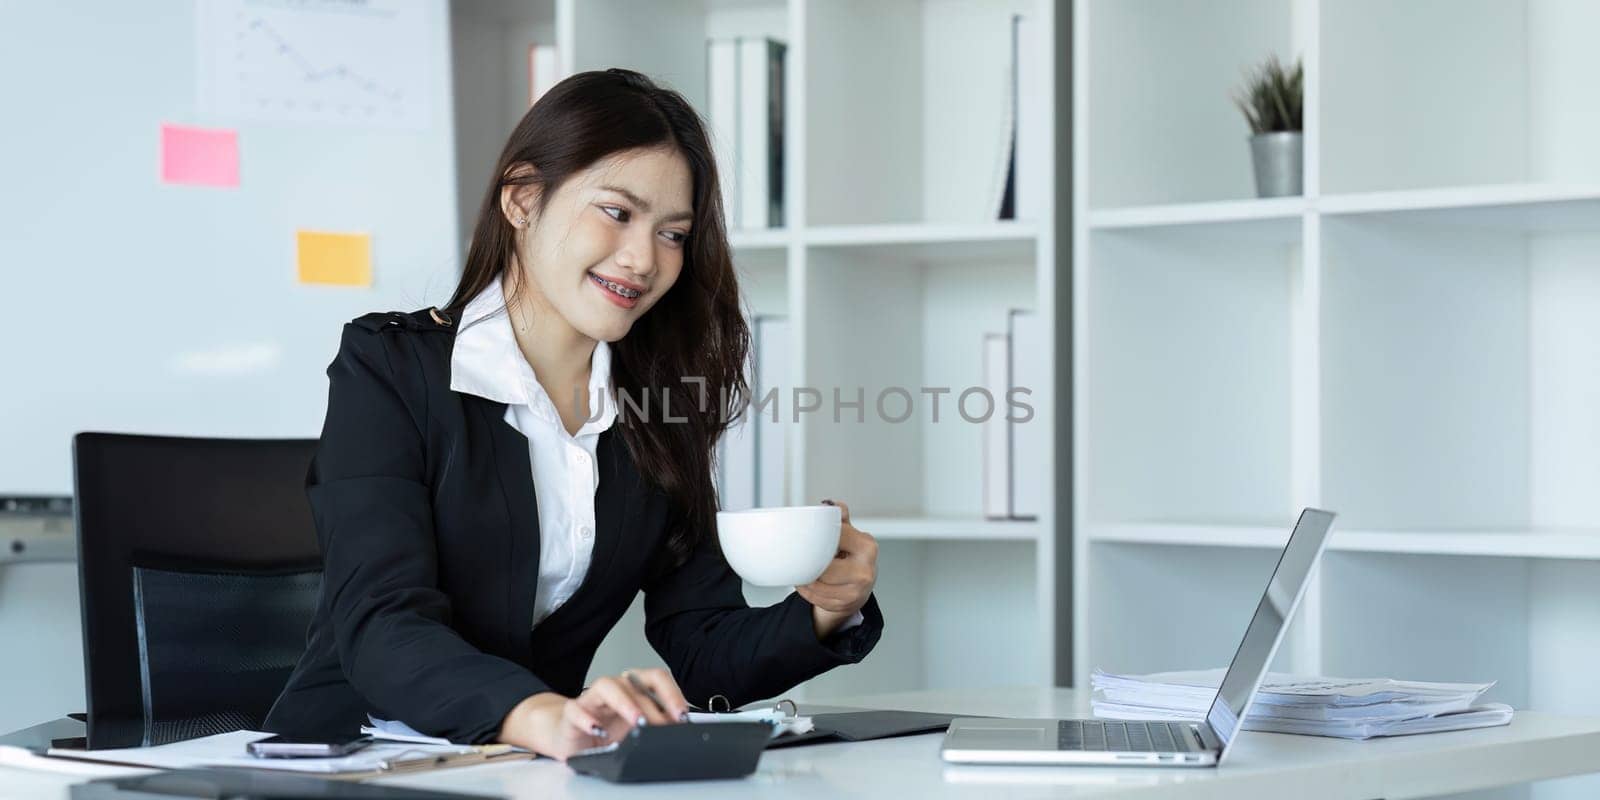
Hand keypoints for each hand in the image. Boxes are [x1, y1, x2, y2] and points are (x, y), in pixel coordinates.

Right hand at [496, 668, 690, 760]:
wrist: (571, 737)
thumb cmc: (607, 731)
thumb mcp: (636, 730)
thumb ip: (656, 726)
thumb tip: (679, 730)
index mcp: (633, 688)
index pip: (656, 678)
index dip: (672, 693)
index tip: (682, 715)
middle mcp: (614, 688)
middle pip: (634, 684)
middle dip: (653, 706)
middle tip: (665, 725)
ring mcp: (591, 699)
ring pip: (606, 686)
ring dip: (625, 703)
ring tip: (637, 722)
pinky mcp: (571, 714)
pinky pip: (576, 710)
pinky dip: (587, 719)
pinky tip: (598, 731)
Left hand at [797, 499, 877, 638]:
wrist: (859, 587)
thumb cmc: (851, 557)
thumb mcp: (848, 534)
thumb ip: (839, 517)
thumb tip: (828, 504)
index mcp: (867, 546)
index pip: (836, 537)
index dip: (819, 538)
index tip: (809, 537)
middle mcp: (865, 570)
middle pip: (825, 566)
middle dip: (811, 563)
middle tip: (802, 557)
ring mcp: (856, 591)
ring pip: (818, 584)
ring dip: (805, 577)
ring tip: (804, 570)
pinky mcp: (845, 605)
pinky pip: (816, 597)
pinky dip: (807, 590)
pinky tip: (807, 583)